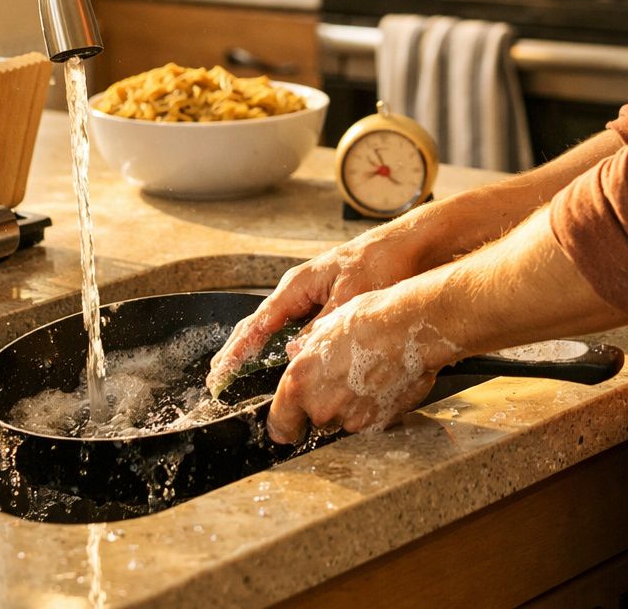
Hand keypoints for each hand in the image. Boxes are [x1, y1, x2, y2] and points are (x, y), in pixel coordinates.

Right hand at [205, 218, 439, 395]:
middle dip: (238, 351)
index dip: (237, 350)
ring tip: (237, 374)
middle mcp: (300, 291)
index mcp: (298, 285)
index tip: (220, 372)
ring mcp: (313, 298)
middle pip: (260, 325)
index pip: (258, 323)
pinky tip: (285, 365)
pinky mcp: (328, 306)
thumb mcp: (351, 297)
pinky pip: (299, 331)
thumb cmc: (381, 263)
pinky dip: (285, 348)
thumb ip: (322, 327)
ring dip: (258, 350)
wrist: (410, 247)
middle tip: (218, 379)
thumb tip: (295, 355)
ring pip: (277, 329)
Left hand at [264, 288, 458, 443]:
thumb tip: (300, 356)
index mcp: (300, 383)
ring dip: (350, 406)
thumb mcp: (325, 327)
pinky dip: (372, 407)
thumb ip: (306, 352)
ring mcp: (351, 419)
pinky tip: (381, 381)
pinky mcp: (378, 424)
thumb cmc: (371, 320)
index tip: (288, 425)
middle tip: (343, 376)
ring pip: (343, 420)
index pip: (280, 423)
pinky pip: (368, 420)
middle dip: (325, 404)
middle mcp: (322, 407)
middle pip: (315, 419)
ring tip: (367, 374)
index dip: (284, 425)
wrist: (412, 329)